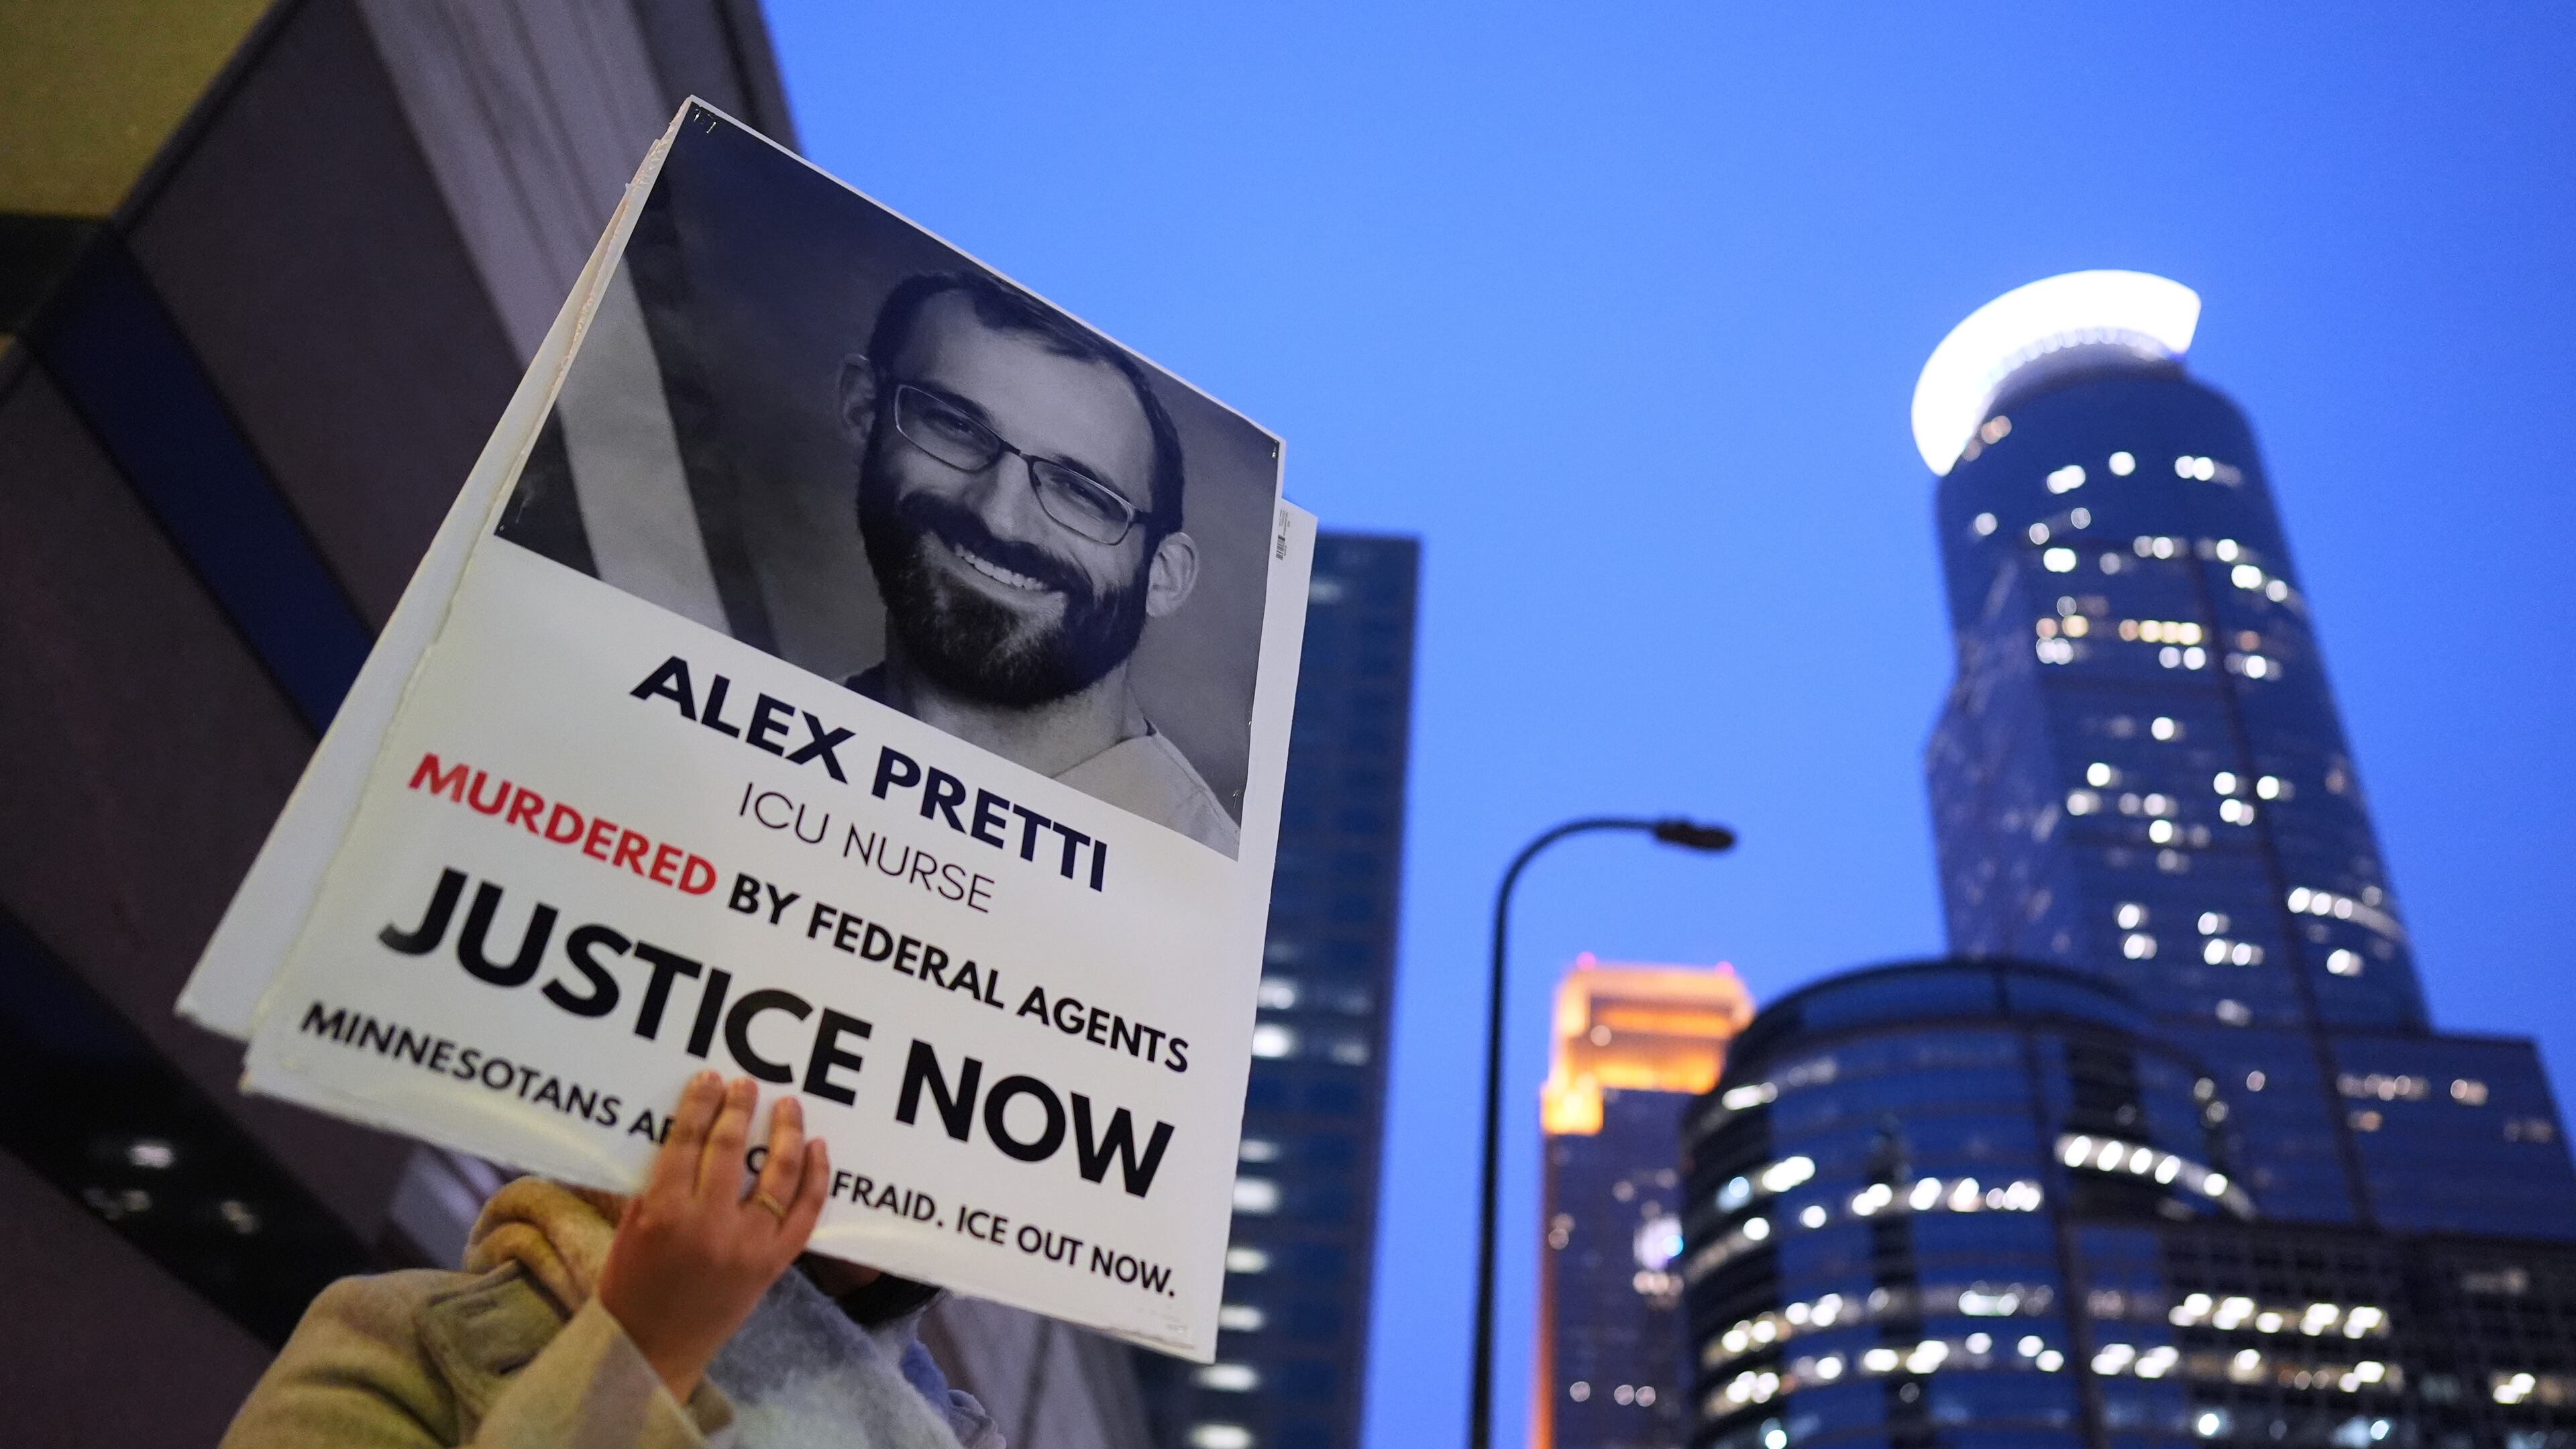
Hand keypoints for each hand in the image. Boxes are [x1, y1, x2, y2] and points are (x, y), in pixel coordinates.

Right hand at [595, 1071, 828, 1401]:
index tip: (712, 1078)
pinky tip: (818, 1148)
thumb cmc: (631, 1286)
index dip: (700, 1105)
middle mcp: (710, 1226)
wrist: (652, 1348)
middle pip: (730, 1150)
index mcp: (665, 1214)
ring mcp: (748, 1245)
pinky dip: (816, 1178)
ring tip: (789, 1105)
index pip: (687, 1143)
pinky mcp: (774, 1264)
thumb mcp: (630, 1229)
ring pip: (778, 1176)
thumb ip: (656, 1185)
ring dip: (786, 1133)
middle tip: (747, 1083)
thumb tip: (686, 1135)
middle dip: (739, 1109)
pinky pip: (806, 1215)